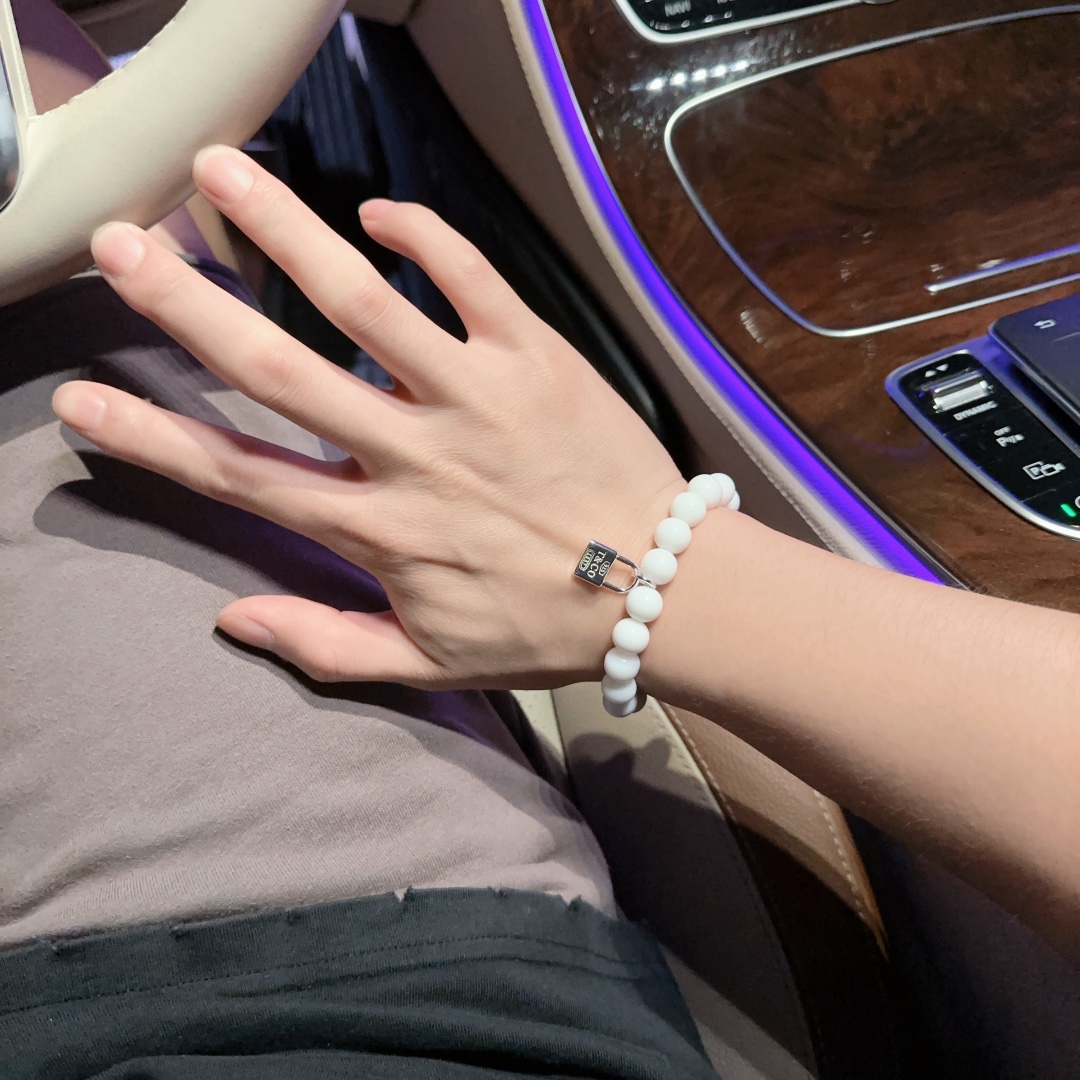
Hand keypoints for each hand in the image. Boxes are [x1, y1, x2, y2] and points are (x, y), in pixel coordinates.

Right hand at [52, 146, 684, 688]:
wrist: (665, 591)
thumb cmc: (544, 628)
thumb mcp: (430, 663)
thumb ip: (327, 646)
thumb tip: (229, 619)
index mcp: (379, 531)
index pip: (241, 478)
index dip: (153, 439)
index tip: (84, 402)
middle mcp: (413, 455)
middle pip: (280, 371)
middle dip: (189, 307)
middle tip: (121, 248)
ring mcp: (475, 397)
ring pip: (365, 304)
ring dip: (285, 234)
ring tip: (219, 174)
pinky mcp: (537, 357)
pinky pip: (471, 279)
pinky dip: (424, 236)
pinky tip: (376, 213)